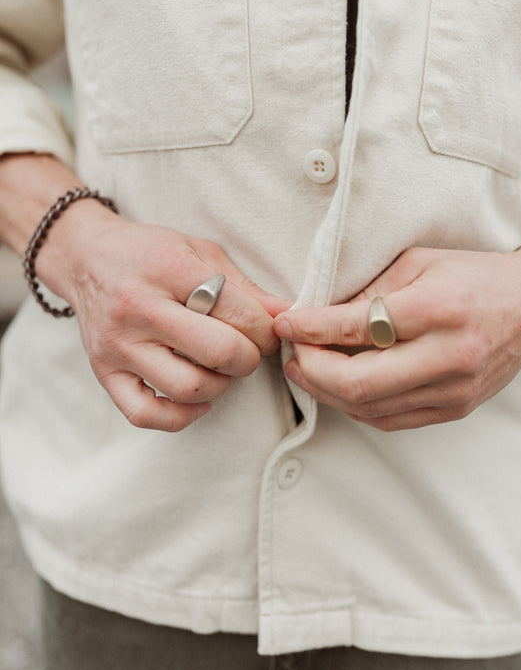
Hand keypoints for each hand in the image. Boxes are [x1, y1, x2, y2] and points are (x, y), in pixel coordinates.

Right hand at [39, 205, 289, 431]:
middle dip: (249, 358)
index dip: (266, 328)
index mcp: (169, 268)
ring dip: (219, 386)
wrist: (85, 257)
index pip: (238, 311)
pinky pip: (145, 414)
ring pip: (188, 389)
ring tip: (219, 369)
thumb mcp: (200, 253)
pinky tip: (197, 401)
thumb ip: (244, 287)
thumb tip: (287, 317)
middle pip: (218, 352)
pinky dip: (180, 417)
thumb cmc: (150, 253)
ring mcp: (118, 344)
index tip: (266, 331)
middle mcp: (139, 308)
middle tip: (247, 351)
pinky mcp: (104, 371)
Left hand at [274, 246, 520, 430]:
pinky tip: (337, 387)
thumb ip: (368, 291)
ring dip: (326, 391)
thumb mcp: (417, 262)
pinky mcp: (456, 409)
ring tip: (304, 369)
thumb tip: (313, 315)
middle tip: (290, 353)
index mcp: (438, 309)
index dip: (309, 328)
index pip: (356, 328)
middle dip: (310, 369)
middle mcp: (449, 355)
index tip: (283, 323)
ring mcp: (454, 390)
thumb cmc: (471, 275)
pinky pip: (390, 420)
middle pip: (357, 382)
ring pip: (368, 407)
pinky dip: (355, 406)